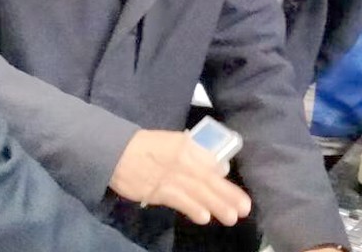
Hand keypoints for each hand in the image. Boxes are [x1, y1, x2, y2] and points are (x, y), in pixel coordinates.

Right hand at [109, 129, 251, 225]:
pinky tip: (204, 217)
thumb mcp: (174, 143)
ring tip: (232, 216)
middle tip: (245, 208)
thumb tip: (221, 167)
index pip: (211, 163)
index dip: (225, 180)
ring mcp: (170, 176)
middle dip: (227, 194)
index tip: (240, 193)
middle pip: (208, 179)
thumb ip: (197, 154)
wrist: (116, 151)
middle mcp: (182, 160)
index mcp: (187, 146)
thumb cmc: (147, 147)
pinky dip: (192, 208)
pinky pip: (178, 200)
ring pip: (197, 191)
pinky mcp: (158, 190)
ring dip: (216, 204)